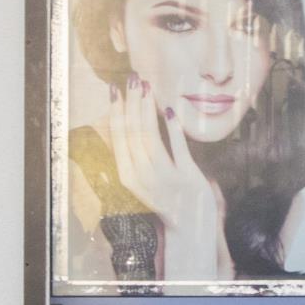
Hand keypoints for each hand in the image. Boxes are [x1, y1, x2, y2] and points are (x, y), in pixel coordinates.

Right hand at [109, 79, 229, 280]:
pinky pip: (178, 148)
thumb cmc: (165, 196)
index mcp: (128, 176)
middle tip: (133, 78)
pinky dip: (173, 129)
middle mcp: (143, 177)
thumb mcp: (141, 178)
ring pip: (151, 138)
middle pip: (133, 133)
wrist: (189, 226)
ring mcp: (165, 178)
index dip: (116, 110)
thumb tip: (126, 118)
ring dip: (148, 109)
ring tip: (147, 87)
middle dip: (131, 102)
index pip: (118, 137)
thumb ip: (133, 154)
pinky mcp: (187, 177)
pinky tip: (170, 110)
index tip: (115, 88)